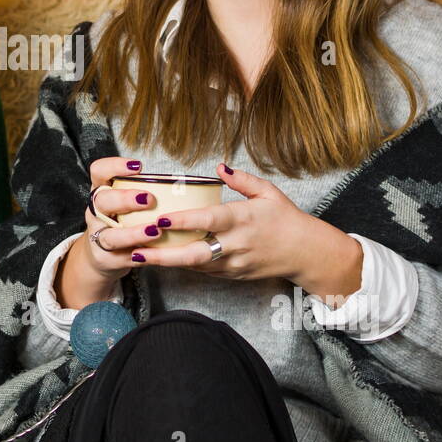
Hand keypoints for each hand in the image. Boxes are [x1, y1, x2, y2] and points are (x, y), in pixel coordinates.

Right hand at [77, 156, 165, 282]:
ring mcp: (98, 236)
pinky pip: (121, 256)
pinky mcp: (105, 257)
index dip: (114, 166)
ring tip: (155, 231)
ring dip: (132, 233)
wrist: (103, 256)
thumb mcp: (127, 204)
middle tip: (149, 199)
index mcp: (102, 192)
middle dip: (124, 199)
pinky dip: (138, 254)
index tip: (138, 166)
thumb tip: (184, 183)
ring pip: (110, 235)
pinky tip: (152, 252)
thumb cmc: (122, 222)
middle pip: (101, 201)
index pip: (99, 171)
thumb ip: (145, 192)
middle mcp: (96, 212)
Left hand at [131, 163, 363, 299]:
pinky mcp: (233, 275)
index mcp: (242, 219)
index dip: (182, 221)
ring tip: (136, 256)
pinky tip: (160, 260)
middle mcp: (235, 244)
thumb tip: (218, 166)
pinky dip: (181, 266)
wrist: (306, 253)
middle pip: (194, 253)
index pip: (207, 221)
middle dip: (163, 255)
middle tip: (135, 250)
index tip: (158, 220)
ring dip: (166, 263)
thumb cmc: (286, 218)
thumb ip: (241, 179)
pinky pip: (203, 271)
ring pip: (194, 266)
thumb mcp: (268, 192)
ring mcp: (233, 263)